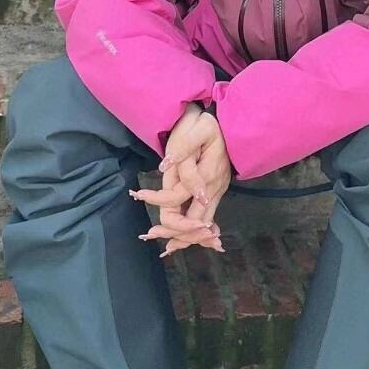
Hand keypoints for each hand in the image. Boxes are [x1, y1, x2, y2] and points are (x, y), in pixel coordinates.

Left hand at [130, 103, 231, 257]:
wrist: (229, 124)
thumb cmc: (207, 125)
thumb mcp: (197, 130)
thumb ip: (183, 149)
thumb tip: (167, 165)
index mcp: (205, 174)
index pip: (176, 198)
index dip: (156, 199)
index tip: (139, 193)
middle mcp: (212, 189)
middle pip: (192, 222)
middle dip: (172, 231)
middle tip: (149, 234)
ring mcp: (217, 192)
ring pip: (202, 225)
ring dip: (183, 237)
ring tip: (165, 244)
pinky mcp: (217, 193)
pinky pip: (207, 219)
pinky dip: (196, 233)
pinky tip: (185, 240)